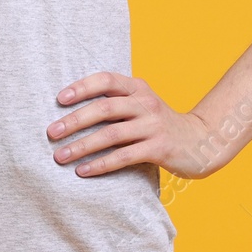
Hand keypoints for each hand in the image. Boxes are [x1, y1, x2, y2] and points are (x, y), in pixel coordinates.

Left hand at [47, 72, 223, 180]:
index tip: (59, 99)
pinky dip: (100, 164)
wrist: (200, 142)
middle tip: (51, 133)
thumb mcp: (141, 105)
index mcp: (138, 87)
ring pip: (111, 134)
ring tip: (60, 156)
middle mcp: (145, 102)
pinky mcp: (159, 148)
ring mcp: (153, 125)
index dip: (81, 87)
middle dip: (74, 121)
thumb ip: (116, 103)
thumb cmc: (159, 125)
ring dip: (82, 146)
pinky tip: (83, 171)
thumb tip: (71, 109)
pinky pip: (124, 156)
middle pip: (104, 107)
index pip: (106, 79)